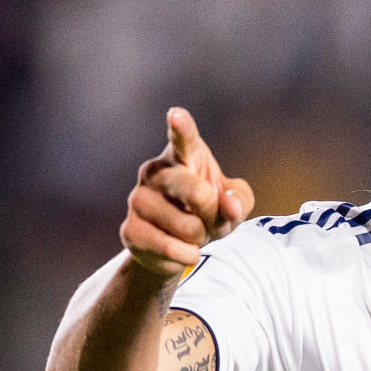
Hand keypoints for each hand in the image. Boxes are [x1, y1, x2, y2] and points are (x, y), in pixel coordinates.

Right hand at [121, 108, 255, 277]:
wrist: (178, 245)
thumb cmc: (209, 212)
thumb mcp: (234, 204)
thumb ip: (239, 199)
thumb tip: (228, 205)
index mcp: (181, 156)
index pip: (183, 139)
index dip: (181, 128)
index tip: (176, 115)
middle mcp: (154, 172)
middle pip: (192, 189)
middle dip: (210, 209)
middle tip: (208, 214)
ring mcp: (138, 200)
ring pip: (185, 225)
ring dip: (200, 236)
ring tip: (194, 233)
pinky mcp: (130, 230)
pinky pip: (170, 248)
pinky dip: (187, 255)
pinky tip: (183, 250)